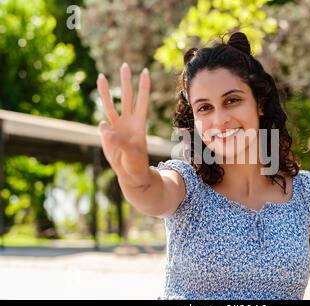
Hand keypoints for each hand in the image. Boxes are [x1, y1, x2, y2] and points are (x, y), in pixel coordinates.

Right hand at [97, 63, 151, 186]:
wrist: (130, 173)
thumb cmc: (136, 163)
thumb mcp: (132, 154)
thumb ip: (119, 142)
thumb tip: (103, 126)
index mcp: (139, 124)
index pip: (142, 101)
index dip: (144, 87)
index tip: (146, 72)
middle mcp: (128, 122)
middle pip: (127, 97)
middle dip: (126, 81)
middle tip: (125, 65)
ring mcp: (117, 127)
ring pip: (110, 105)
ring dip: (106, 91)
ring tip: (101, 76)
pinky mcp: (107, 135)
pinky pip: (103, 126)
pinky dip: (103, 128)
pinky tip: (106, 132)